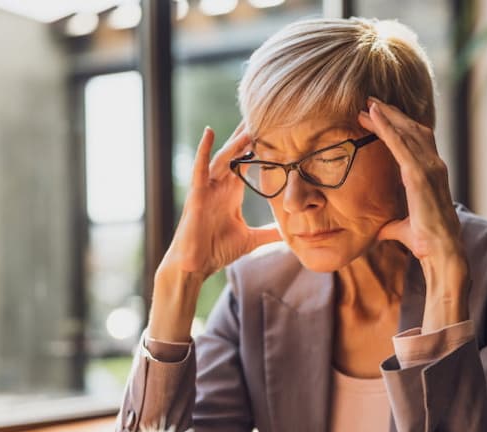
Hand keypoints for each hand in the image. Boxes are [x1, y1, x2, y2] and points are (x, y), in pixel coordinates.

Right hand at [161, 124, 280, 280]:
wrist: (195, 265)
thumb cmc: (216, 250)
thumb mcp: (251, 239)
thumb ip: (270, 233)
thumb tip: (290, 235)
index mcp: (232, 192)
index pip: (247, 162)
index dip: (260, 146)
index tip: (275, 128)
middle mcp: (220, 185)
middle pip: (235, 153)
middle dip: (247, 134)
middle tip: (262, 111)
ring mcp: (207, 187)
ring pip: (223, 158)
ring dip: (236, 141)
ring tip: (248, 123)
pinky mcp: (196, 194)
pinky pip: (200, 168)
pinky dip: (204, 150)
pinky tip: (209, 132)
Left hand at [358, 99, 469, 330]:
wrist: (440, 251)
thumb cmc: (424, 241)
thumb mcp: (402, 227)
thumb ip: (392, 223)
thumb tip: (380, 229)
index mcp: (430, 175)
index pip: (415, 143)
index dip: (399, 127)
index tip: (380, 116)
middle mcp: (433, 166)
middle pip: (411, 130)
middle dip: (391, 114)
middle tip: (370, 101)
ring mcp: (429, 168)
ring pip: (406, 132)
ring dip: (386, 115)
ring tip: (367, 103)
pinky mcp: (419, 174)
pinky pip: (400, 144)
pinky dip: (386, 126)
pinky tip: (373, 114)